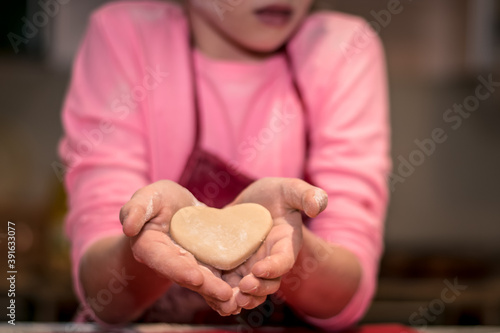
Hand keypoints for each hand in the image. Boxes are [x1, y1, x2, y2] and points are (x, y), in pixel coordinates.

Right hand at [119, 180, 239, 314]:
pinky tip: (244, 294)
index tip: (194, 277)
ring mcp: (188, 265)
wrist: (175, 208)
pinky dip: (228, 285)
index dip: (178, 269)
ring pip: (204, 281)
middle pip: (188, 275)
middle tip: (225, 294)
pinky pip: (215, 276)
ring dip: (219, 292)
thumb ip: (136, 209)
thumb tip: (128, 227)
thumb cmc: (157, 201)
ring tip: (238, 300)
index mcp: (151, 248)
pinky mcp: (204, 264)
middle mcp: (169, 262)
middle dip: (206, 286)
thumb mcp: (147, 197)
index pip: (163, 260)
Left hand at [222, 178, 327, 309]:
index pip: (283, 261)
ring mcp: (249, 266)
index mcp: (285, 245)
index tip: (259, 269)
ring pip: (247, 290)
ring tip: (227, 301)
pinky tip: (208, 294)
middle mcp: (268, 261)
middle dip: (256, 289)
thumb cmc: (277, 194)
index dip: (273, 268)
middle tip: (243, 287)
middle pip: (267, 283)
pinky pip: (226, 284)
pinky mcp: (230, 265)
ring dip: (238, 298)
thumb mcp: (291, 190)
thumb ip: (307, 195)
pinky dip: (219, 292)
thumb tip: (319, 205)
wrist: (254, 202)